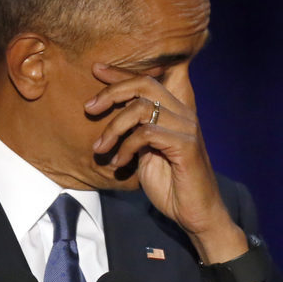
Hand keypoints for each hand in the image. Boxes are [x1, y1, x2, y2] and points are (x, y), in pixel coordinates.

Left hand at [84, 63, 245, 263]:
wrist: (194, 213)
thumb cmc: (169, 183)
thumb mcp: (145, 152)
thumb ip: (135, 130)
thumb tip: (111, 113)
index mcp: (174, 112)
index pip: (148, 80)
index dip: (121, 72)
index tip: (95, 68)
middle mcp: (183, 113)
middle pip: (144, 84)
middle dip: (112, 91)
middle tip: (88, 109)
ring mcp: (186, 127)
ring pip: (141, 109)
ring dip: (113, 128)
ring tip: (99, 149)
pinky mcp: (185, 145)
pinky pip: (146, 134)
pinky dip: (126, 147)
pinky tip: (118, 163)